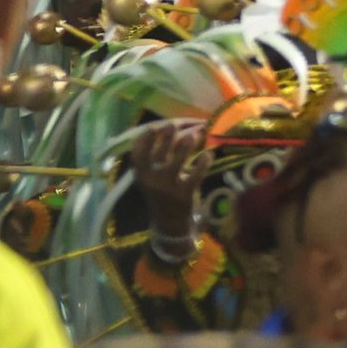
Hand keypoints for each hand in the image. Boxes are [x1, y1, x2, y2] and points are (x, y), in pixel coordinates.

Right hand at [125, 120, 210, 250]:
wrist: (169, 222)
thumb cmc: (162, 192)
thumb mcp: (153, 176)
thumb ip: (158, 156)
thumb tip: (170, 128)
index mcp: (142, 176)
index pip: (137, 157)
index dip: (144, 141)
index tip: (152, 127)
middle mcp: (152, 181)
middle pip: (156, 157)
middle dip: (165, 139)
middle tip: (174, 125)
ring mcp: (168, 188)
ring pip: (176, 165)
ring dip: (185, 148)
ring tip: (194, 135)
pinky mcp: (185, 194)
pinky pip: (195, 176)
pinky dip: (202, 164)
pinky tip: (208, 155)